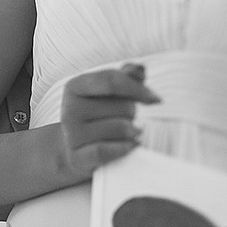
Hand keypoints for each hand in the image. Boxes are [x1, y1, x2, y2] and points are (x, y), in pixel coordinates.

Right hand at [57, 64, 159, 181]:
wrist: (77, 150)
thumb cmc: (98, 115)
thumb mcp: (109, 93)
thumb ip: (126, 77)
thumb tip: (140, 69)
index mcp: (74, 87)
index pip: (111, 81)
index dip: (138, 88)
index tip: (157, 99)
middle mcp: (69, 109)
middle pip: (122, 107)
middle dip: (131, 112)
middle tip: (124, 118)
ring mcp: (71, 135)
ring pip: (120, 129)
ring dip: (131, 132)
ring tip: (126, 133)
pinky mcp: (77, 158)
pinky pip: (107, 151)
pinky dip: (124, 148)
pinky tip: (131, 146)